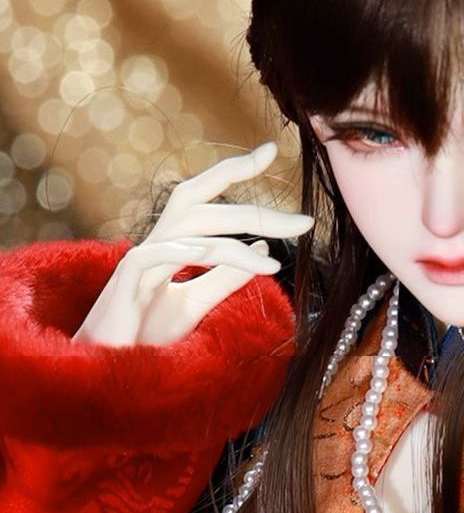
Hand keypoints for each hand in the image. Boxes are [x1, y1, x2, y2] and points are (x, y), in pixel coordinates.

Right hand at [73, 142, 312, 346]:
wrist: (109, 362)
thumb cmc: (146, 332)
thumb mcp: (195, 303)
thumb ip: (226, 277)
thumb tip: (263, 250)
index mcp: (174, 240)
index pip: (209, 195)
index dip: (237, 169)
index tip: (273, 150)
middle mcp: (158, 240)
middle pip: (208, 207)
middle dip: (259, 213)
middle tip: (305, 223)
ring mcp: (141, 257)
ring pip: (191, 232)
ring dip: (237, 248)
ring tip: (274, 265)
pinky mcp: (126, 280)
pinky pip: (157, 256)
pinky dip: (186, 252)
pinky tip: (211, 254)